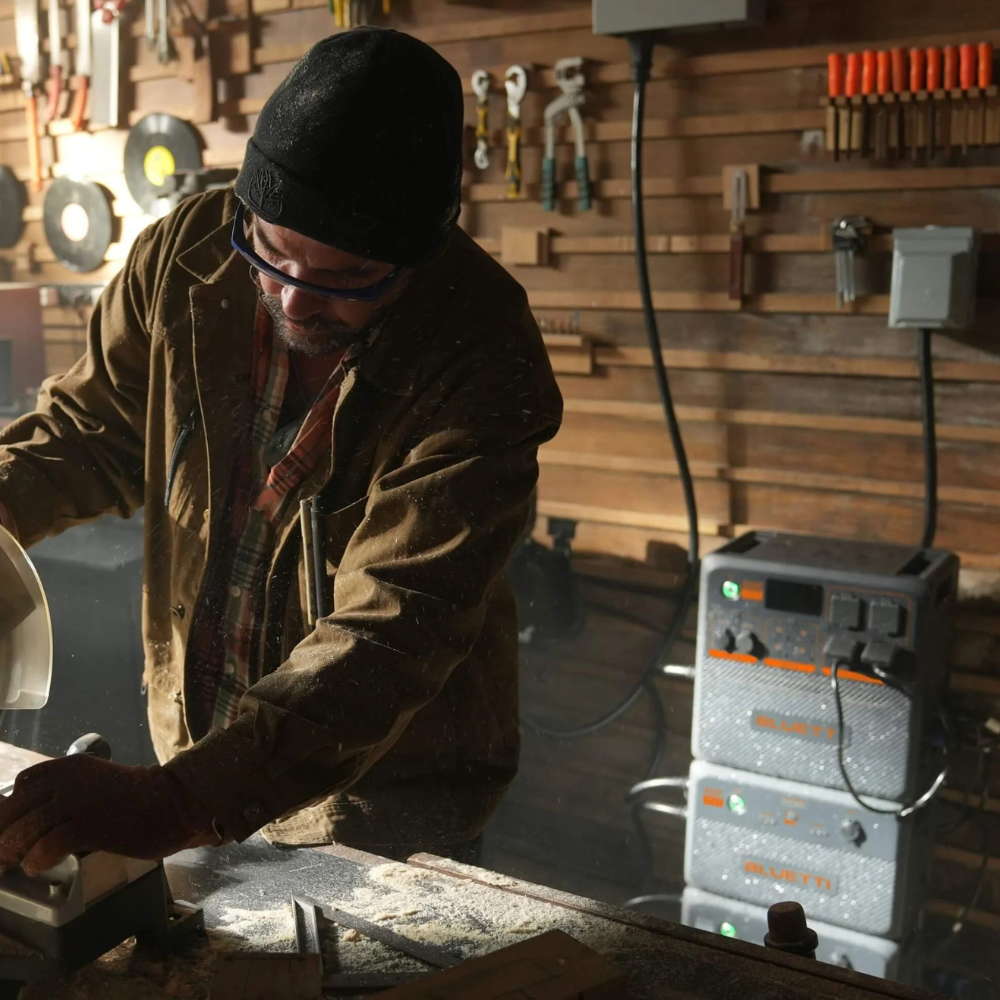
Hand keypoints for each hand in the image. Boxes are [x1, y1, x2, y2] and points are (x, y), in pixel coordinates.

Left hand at [0, 755, 218, 875]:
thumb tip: (28, 823)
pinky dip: (37, 860)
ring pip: (26, 829)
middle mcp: (69, 779)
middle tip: (4, 858)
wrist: (173, 803)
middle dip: (4, 836)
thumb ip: (66, 796)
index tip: (10, 831)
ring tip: (17, 864)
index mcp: (69, 766)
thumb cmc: (135, 801)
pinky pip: (48, 845)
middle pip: (16, 810)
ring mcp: (79, 801)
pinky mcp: (91, 824)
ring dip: (14, 852)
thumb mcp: (95, 787)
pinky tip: (38, 866)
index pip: (21, 786)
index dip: (10, 812)